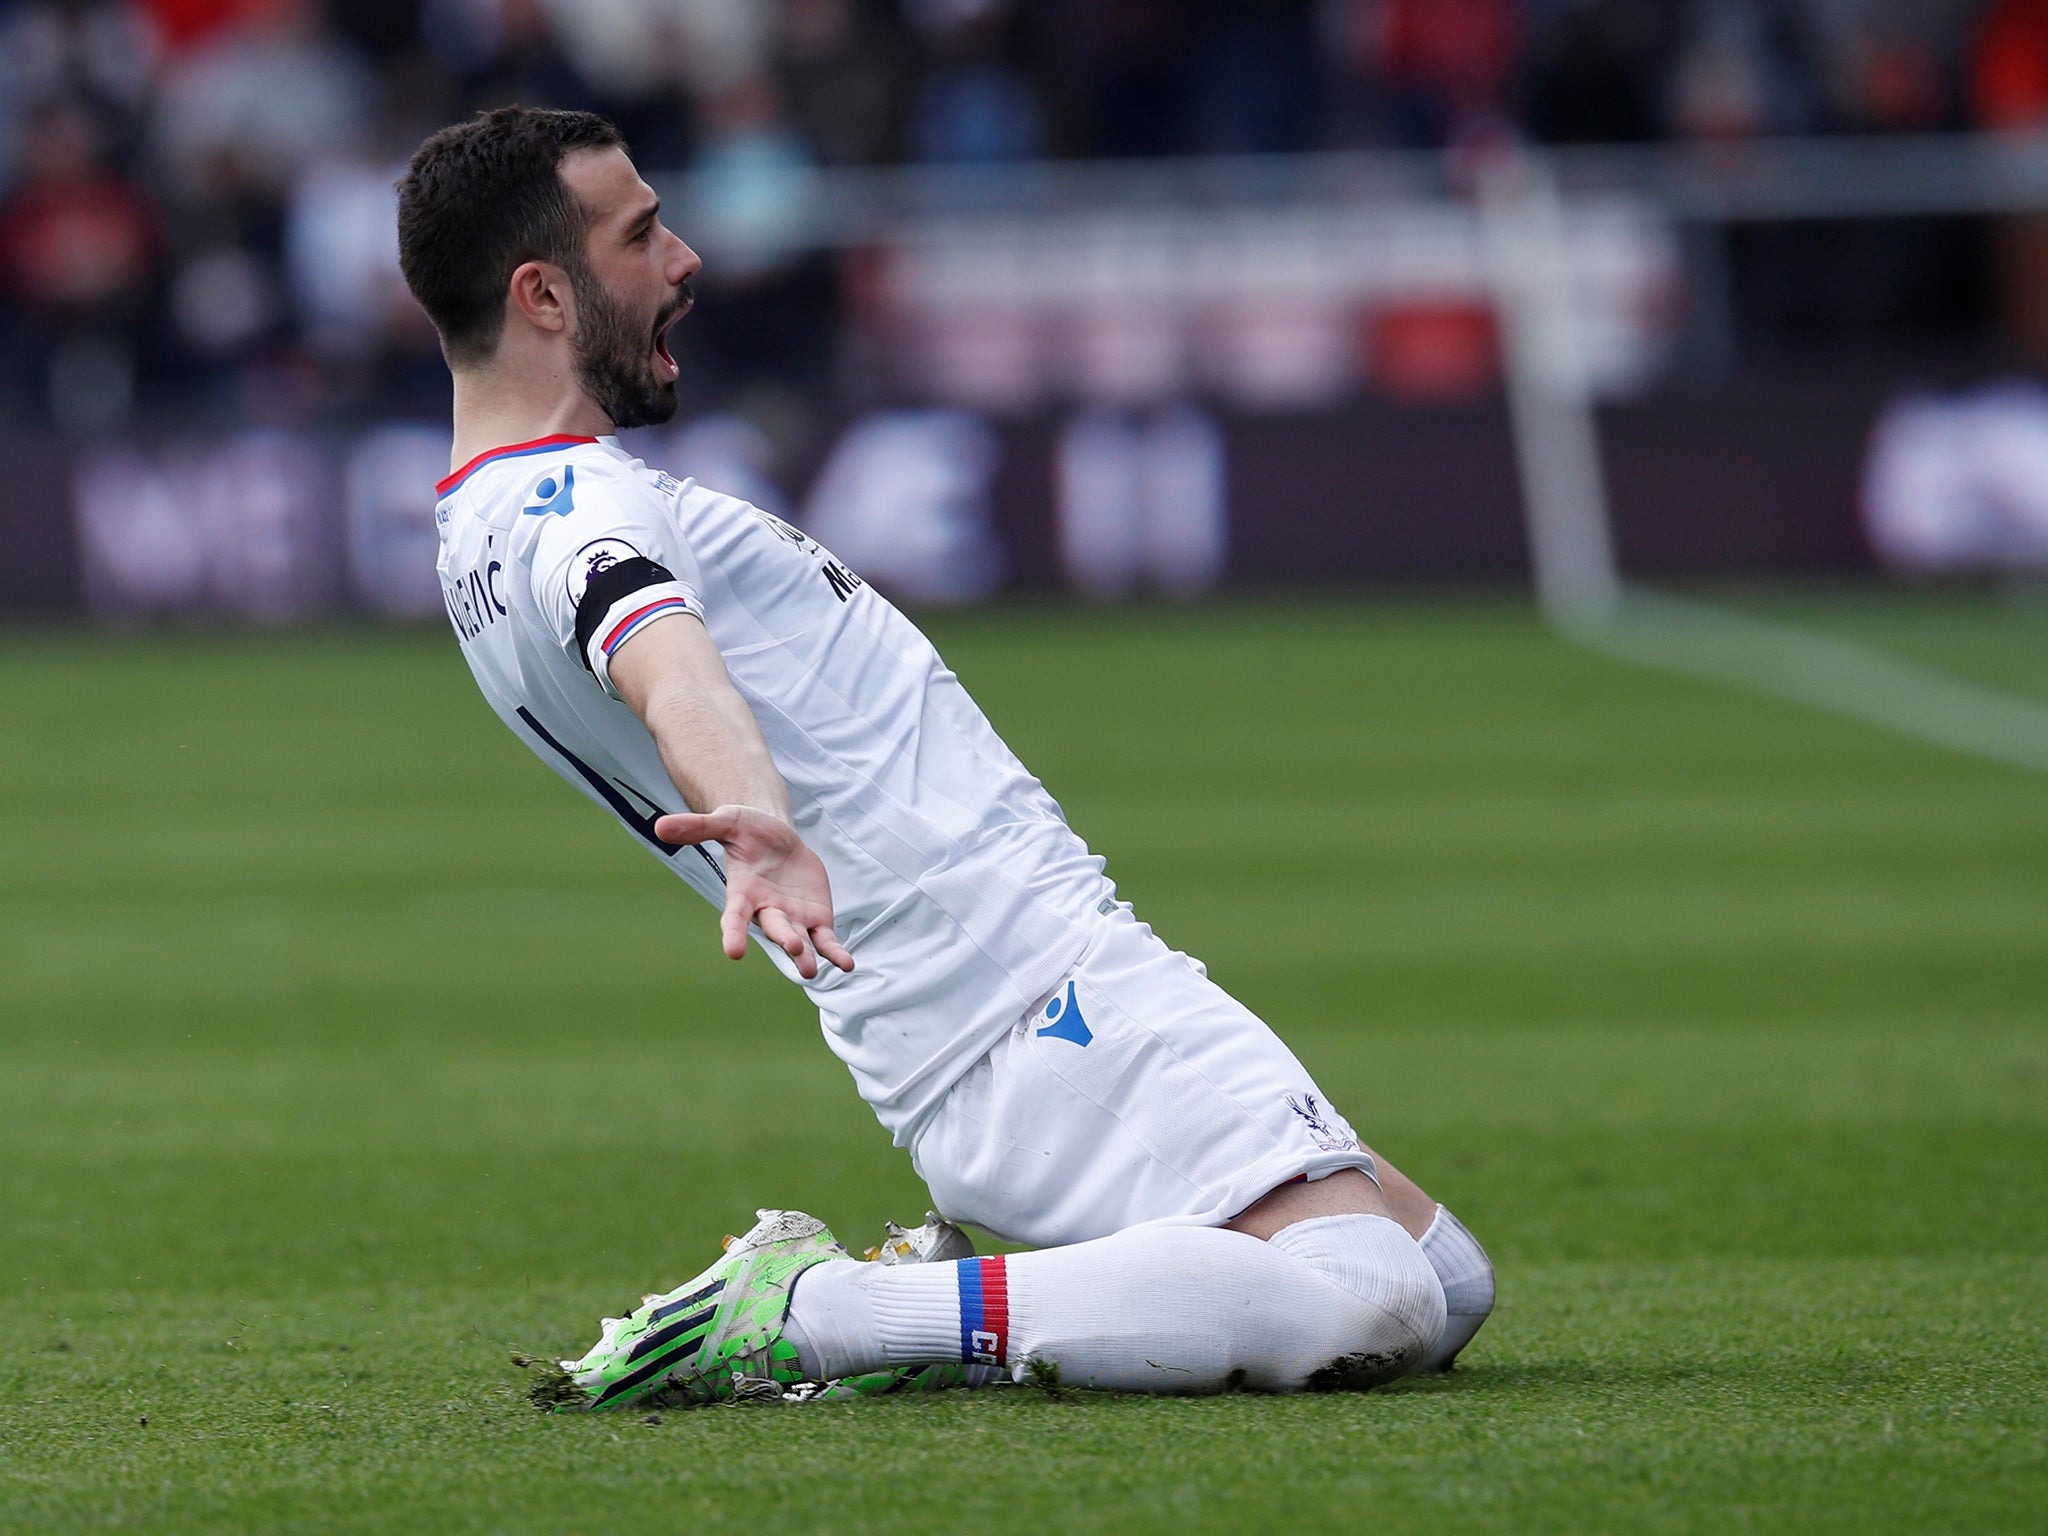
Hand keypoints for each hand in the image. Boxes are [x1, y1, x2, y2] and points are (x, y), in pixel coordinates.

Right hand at [653, 805, 854, 979]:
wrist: (776, 837)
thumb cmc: (746, 831)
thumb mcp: (724, 822)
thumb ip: (697, 828)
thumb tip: (660, 826)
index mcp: (743, 893)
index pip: (734, 917)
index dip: (733, 934)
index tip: (734, 952)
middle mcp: (766, 911)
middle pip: (775, 929)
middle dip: (784, 938)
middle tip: (793, 946)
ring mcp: (793, 918)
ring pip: (800, 941)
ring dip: (806, 955)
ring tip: (811, 970)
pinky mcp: (816, 918)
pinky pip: (825, 940)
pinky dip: (835, 952)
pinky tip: (846, 964)